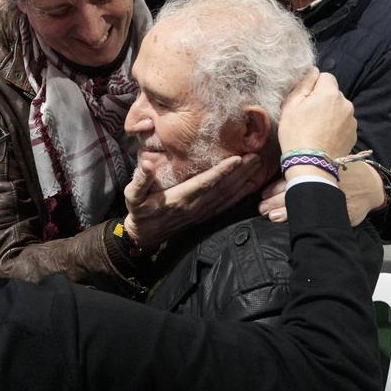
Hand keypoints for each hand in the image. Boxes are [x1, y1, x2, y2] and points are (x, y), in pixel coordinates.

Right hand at [122, 153, 269, 248]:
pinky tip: (249, 185)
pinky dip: (240, 194)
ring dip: (244, 181)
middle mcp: (195, 206)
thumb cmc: (139, 210)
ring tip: (258, 166)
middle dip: (241, 173)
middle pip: (223, 188)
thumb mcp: (132, 195)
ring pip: (228, 196)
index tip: (237, 158)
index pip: (205, 183)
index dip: (222, 171)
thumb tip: (146, 165)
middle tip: (257, 156)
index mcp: (180, 198)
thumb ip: (140, 180)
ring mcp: (202, 212)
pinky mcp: (205, 215)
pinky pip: (226, 205)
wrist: (144, 234)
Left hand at [258, 160, 384, 224]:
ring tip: (272, 215)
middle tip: (263, 208)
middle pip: (297, 194)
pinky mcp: (346, 215)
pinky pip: (324, 220)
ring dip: (287, 214)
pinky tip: (296, 225)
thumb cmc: (343, 170)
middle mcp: (329, 184)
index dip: (276, 189)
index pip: (294, 179)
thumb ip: (306, 161)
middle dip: (276, 203)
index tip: (264, 194)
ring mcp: (338, 201)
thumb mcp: (327, 159)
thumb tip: (281, 161)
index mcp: (322, 169)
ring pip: (308, 209)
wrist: (371, 183)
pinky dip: (307, 222)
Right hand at [276, 69, 355, 160]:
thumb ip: (304, 84)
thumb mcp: (291, 106)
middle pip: (333, 93)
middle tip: (308, 115)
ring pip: (339, 108)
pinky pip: (344, 122)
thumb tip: (313, 70)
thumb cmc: (296, 133)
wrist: (311, 164)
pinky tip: (325, 137)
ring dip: (331, 113)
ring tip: (317, 128)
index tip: (305, 100)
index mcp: (330, 93)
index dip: (314, 86)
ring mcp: (352, 120)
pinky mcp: (354, 134)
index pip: (326, 76)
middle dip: (323, 99)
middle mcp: (346, 103)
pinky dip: (336, 126)